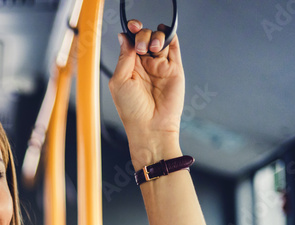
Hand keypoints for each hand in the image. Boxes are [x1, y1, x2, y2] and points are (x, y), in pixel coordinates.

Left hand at [109, 20, 184, 164]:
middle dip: (144, 35)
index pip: (131, 42)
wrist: (151, 126)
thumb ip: (124, 57)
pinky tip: (165, 35)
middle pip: (146, 37)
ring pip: (160, 39)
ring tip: (152, 49)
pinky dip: (170, 36)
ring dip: (156, 36)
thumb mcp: (120, 81)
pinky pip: (174, 47)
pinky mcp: (174, 69)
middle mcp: (145, 65)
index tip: (132, 27)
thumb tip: (124, 36)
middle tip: (142, 48)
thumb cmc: (131, 110)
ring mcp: (160, 66)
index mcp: (129, 67)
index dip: (132, 32)